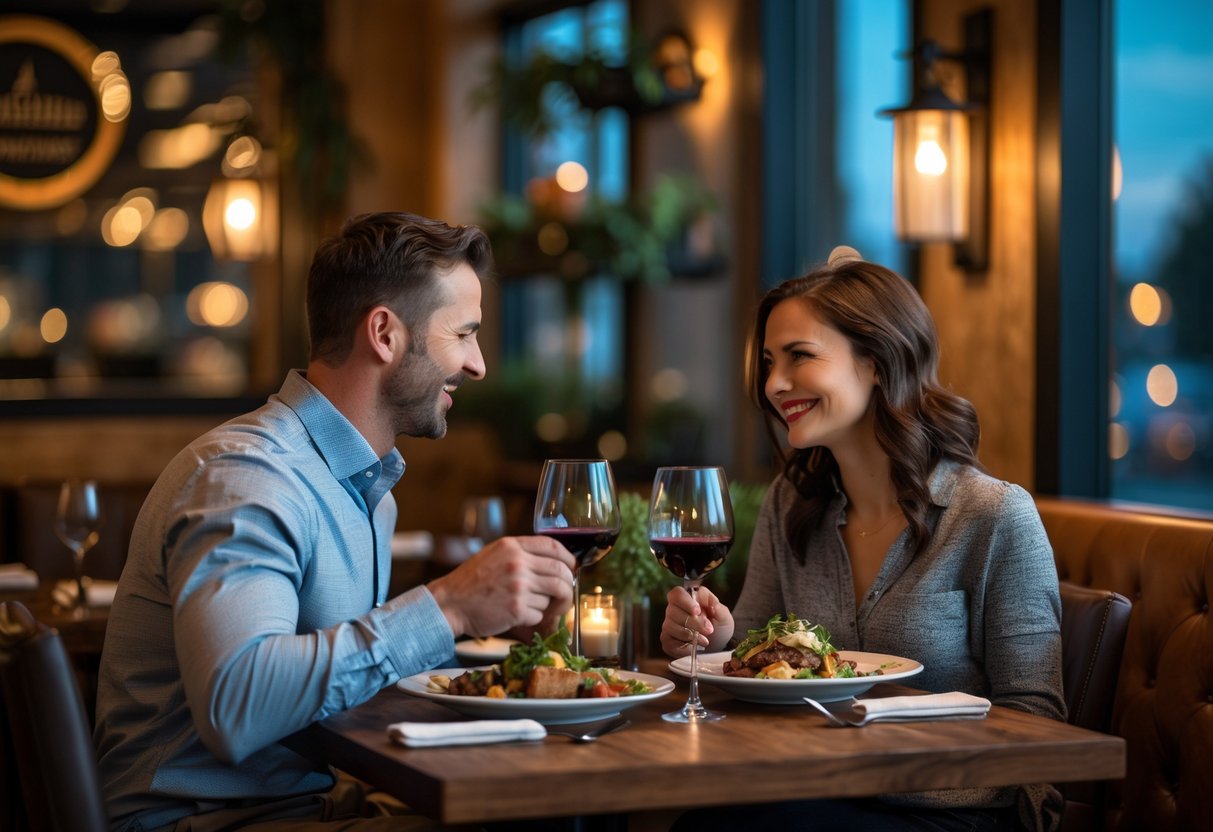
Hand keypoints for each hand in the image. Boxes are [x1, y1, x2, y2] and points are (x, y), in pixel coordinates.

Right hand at [428, 535, 574, 638]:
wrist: (449, 604)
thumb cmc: (471, 582)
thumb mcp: (494, 555)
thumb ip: (520, 554)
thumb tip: (554, 563)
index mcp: (512, 546)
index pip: (553, 547)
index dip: (568, 558)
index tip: (571, 567)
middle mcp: (517, 563)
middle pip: (560, 572)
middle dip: (567, 585)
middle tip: (564, 593)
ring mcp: (518, 587)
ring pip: (552, 595)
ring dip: (547, 604)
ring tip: (534, 605)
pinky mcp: (517, 609)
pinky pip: (540, 614)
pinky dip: (534, 617)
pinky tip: (518, 615)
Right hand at [659, 585, 733, 657]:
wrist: (716, 647)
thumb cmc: (718, 628)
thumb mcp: (724, 618)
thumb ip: (719, 609)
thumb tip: (713, 603)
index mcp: (687, 598)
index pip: (677, 593)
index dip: (685, 601)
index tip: (697, 611)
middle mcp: (674, 609)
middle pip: (673, 610)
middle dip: (693, 622)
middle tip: (709, 629)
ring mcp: (669, 624)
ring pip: (671, 626)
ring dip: (690, 634)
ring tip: (705, 640)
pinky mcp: (667, 640)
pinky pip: (669, 641)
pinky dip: (684, 645)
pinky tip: (694, 646)